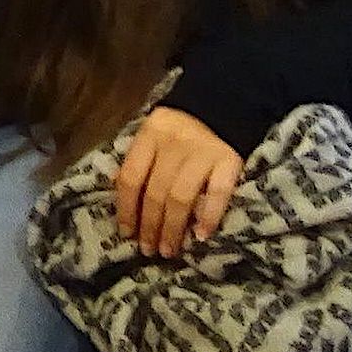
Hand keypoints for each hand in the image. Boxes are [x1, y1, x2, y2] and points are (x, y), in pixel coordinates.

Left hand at [114, 106, 242, 257]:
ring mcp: (203, 152)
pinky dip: (209, 217)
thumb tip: (121, 196)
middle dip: (149, 226)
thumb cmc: (182, 126)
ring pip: (181, 197)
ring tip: (169, 250)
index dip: (126, 209)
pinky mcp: (230, 160)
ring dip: (173, 228)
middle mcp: (173, 144)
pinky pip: (218, 193)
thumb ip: (140, 160)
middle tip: (148, 250)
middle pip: (155, 192)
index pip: (130, 177)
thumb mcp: (154, 134)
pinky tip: (202, 236)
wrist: (226, 101)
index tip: (126, 233)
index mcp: (149, 136)